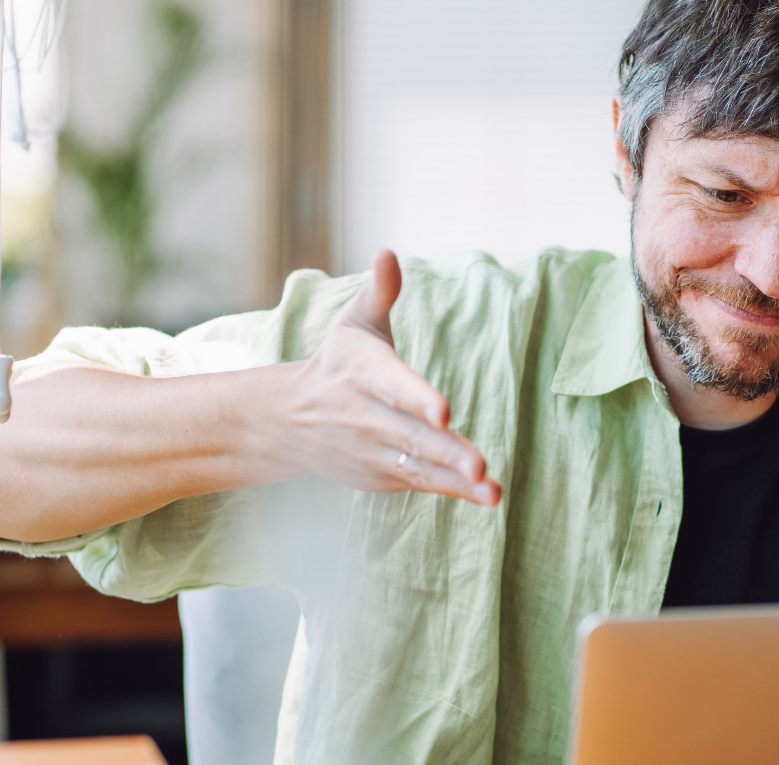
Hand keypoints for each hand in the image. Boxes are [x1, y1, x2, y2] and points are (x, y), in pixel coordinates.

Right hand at [280, 249, 501, 505]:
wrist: (287, 421)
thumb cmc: (337, 363)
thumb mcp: (353, 323)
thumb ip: (379, 291)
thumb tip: (388, 253)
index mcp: (362, 373)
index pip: (392, 385)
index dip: (417, 398)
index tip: (443, 410)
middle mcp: (365, 415)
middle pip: (410, 435)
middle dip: (445, 450)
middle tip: (479, 465)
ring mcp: (372, 451)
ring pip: (418, 466)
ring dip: (455, 479)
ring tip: (491, 490)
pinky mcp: (381, 476)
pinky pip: (420, 483)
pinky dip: (452, 491)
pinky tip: (487, 496)